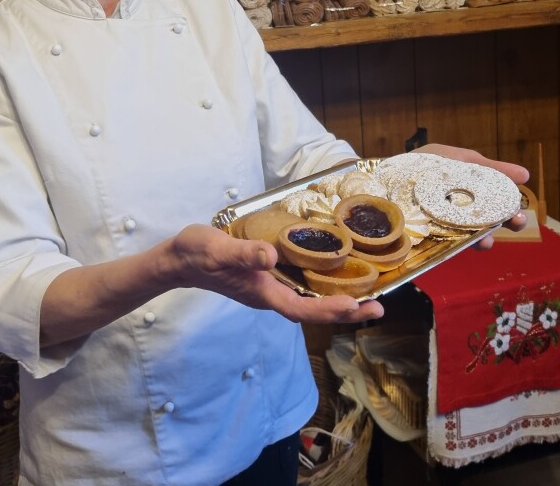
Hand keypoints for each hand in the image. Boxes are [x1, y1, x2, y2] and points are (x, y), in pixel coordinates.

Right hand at [168, 224, 383, 323]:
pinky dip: (324, 286)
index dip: (328, 310)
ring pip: (310, 300)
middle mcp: (270, 295)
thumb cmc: (197, 254)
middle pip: (313, 310)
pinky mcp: (269, 279)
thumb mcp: (217, 249)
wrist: (179, 260)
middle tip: (380, 306)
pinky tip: (338, 277)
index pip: (300, 309)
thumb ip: (243, 254)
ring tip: (371, 296)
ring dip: (340, 300)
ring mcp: (270, 289)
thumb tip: (271, 256)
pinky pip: (302, 288)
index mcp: (261, 292)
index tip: (354, 306)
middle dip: (346, 310)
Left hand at [411, 143, 529, 248]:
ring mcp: (448, 225)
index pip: (497, 199)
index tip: (521, 203)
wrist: (383, 179)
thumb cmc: (423, 165)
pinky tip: (470, 242)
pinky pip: (451, 245)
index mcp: (471, 190)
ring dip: (485, 237)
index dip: (510, 202)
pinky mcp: (432, 239)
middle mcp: (463, 209)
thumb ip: (486, 166)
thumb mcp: (456, 158)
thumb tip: (525, 176)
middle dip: (506, 220)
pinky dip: (462, 245)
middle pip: (490, 218)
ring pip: (473, 234)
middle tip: (516, 221)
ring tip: (490, 240)